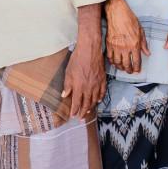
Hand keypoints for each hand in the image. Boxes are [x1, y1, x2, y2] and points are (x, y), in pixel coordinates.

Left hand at [64, 4, 105, 119]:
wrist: (89, 50)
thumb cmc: (77, 59)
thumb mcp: (68, 72)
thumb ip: (67, 85)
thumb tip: (65, 95)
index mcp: (79, 87)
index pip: (77, 103)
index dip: (74, 110)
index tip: (72, 115)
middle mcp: (89, 88)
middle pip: (86, 104)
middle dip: (83, 112)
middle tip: (80, 118)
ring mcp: (97, 84)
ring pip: (94, 99)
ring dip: (91, 107)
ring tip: (88, 112)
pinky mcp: (102, 79)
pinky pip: (102, 91)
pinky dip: (100, 97)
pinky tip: (98, 100)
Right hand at [104, 0, 148, 74]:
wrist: (117, 14)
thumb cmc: (129, 20)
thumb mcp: (141, 31)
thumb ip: (144, 44)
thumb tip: (147, 53)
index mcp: (135, 44)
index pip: (137, 61)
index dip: (137, 68)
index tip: (137, 70)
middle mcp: (125, 47)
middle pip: (127, 64)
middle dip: (129, 70)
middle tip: (130, 71)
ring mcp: (116, 46)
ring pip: (118, 63)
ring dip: (121, 67)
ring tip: (123, 68)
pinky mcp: (109, 44)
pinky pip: (110, 57)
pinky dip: (112, 62)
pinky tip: (115, 63)